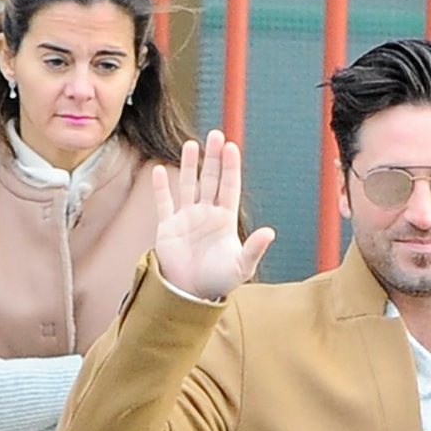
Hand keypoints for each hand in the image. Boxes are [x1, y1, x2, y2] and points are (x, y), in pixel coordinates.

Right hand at [152, 130, 274, 300]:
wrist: (191, 295)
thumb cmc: (218, 282)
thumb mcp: (241, 267)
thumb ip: (254, 249)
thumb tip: (271, 232)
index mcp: (225, 220)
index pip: (229, 187)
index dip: (230, 167)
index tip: (231, 147)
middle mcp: (207, 214)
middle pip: (210, 180)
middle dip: (213, 158)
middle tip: (215, 135)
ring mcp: (187, 218)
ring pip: (189, 185)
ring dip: (190, 165)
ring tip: (192, 144)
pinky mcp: (168, 227)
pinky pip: (164, 202)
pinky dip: (161, 187)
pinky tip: (159, 170)